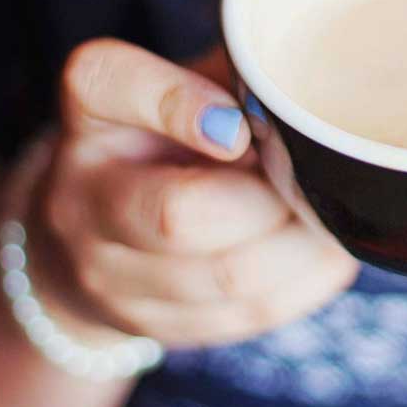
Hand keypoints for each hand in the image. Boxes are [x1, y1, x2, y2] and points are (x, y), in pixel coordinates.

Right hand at [30, 40, 357, 347]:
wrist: (96, 238)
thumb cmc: (173, 139)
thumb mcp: (192, 85)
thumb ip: (240, 81)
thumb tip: (316, 102)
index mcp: (92, 108)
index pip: (110, 84)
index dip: (183, 104)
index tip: (241, 126)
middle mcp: (81, 195)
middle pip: (180, 215)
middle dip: (272, 199)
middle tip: (312, 179)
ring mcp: (106, 274)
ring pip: (232, 275)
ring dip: (302, 244)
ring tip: (326, 215)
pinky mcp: (151, 325)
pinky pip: (254, 310)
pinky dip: (308, 279)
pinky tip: (321, 252)